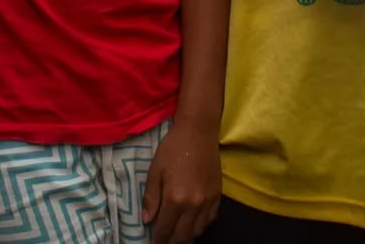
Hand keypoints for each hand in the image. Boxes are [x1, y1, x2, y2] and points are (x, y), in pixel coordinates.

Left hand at [142, 122, 220, 243]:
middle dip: (170, 241)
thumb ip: (150, 197)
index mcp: (175, 198)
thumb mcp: (155, 170)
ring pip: (197, 231)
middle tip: (163, 239)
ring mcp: (208, 201)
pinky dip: (200, 226)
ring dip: (185, 236)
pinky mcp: (218, 195)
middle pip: (181, 235)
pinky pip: (209, 220)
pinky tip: (192, 222)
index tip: (152, 243)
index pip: (164, 229)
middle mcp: (193, 204)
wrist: (198, 131)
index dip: (157, 240)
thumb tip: (147, 220)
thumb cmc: (173, 148)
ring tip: (176, 233)